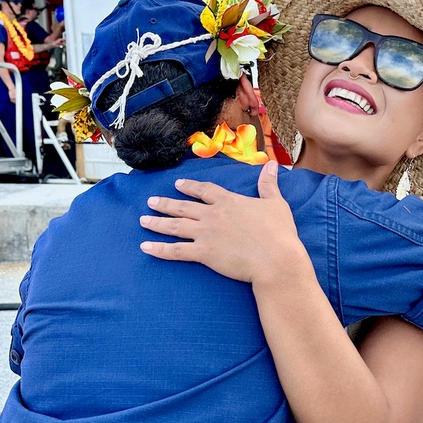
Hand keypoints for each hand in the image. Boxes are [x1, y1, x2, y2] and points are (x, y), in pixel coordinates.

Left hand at [139, 162, 307, 284]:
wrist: (275, 258)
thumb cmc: (279, 233)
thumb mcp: (276, 204)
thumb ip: (269, 184)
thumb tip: (272, 164)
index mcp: (229, 202)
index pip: (205, 190)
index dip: (190, 187)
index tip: (178, 184)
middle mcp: (213, 215)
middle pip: (183, 207)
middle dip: (166, 204)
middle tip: (150, 201)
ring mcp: (206, 233)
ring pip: (175, 226)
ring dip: (157, 222)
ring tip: (143, 220)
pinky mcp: (203, 253)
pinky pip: (176, 251)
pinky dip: (159, 249)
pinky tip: (146, 247)